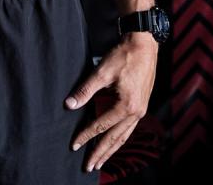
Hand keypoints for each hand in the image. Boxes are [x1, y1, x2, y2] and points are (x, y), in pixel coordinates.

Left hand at [64, 33, 157, 172]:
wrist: (143, 45)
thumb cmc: (123, 56)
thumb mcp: (101, 72)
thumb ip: (85, 90)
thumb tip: (69, 105)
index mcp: (126, 106)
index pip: (101, 126)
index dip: (86, 136)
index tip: (74, 145)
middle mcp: (136, 112)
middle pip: (115, 138)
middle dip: (100, 153)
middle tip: (88, 167)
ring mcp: (141, 110)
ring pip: (124, 136)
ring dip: (111, 150)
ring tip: (100, 161)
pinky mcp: (142, 106)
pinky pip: (129, 128)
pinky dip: (120, 139)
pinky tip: (114, 142)